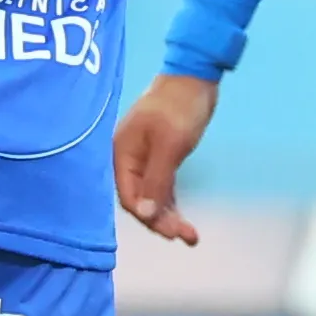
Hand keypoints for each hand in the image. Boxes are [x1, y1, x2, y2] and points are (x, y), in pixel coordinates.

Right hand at [114, 74, 217, 245]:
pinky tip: (184, 219)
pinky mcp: (158, 157)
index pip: (130, 197)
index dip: (149, 217)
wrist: (193, 79)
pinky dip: (172, 203)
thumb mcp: (169, 145)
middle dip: (161, 221)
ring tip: (191, 236)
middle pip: (140, 201)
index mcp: (122, 154)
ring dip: (169, 216)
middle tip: (187, 236)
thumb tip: (144, 214)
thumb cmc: (178, 109)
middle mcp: (128, 159)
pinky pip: (161, 187)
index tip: (174, 232)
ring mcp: (143, 159)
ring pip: (152, 197)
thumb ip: (155, 180)